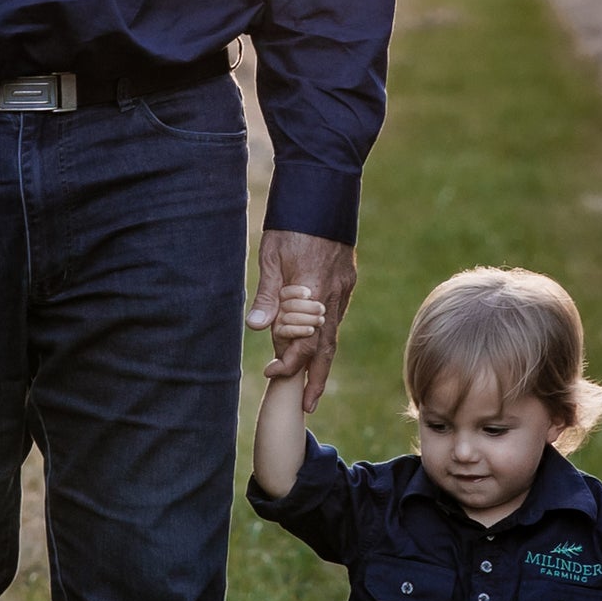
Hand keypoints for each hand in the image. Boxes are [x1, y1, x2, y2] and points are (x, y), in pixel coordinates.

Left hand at [248, 230, 356, 405]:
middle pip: (326, 347)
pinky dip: (326, 335)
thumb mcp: (271, 256)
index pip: (305, 340)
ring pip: (333, 333)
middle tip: (307, 405)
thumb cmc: (291, 225)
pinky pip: (336, 316)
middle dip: (316, 378)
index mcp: (313, 291)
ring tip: (313, 386)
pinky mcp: (346, 281)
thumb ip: (267, 294)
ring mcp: (343, 289)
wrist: (324, 195)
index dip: (288, 361)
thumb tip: (256, 328)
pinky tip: (318, 346)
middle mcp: (333, 295)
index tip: (271, 372)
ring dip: (322, 361)